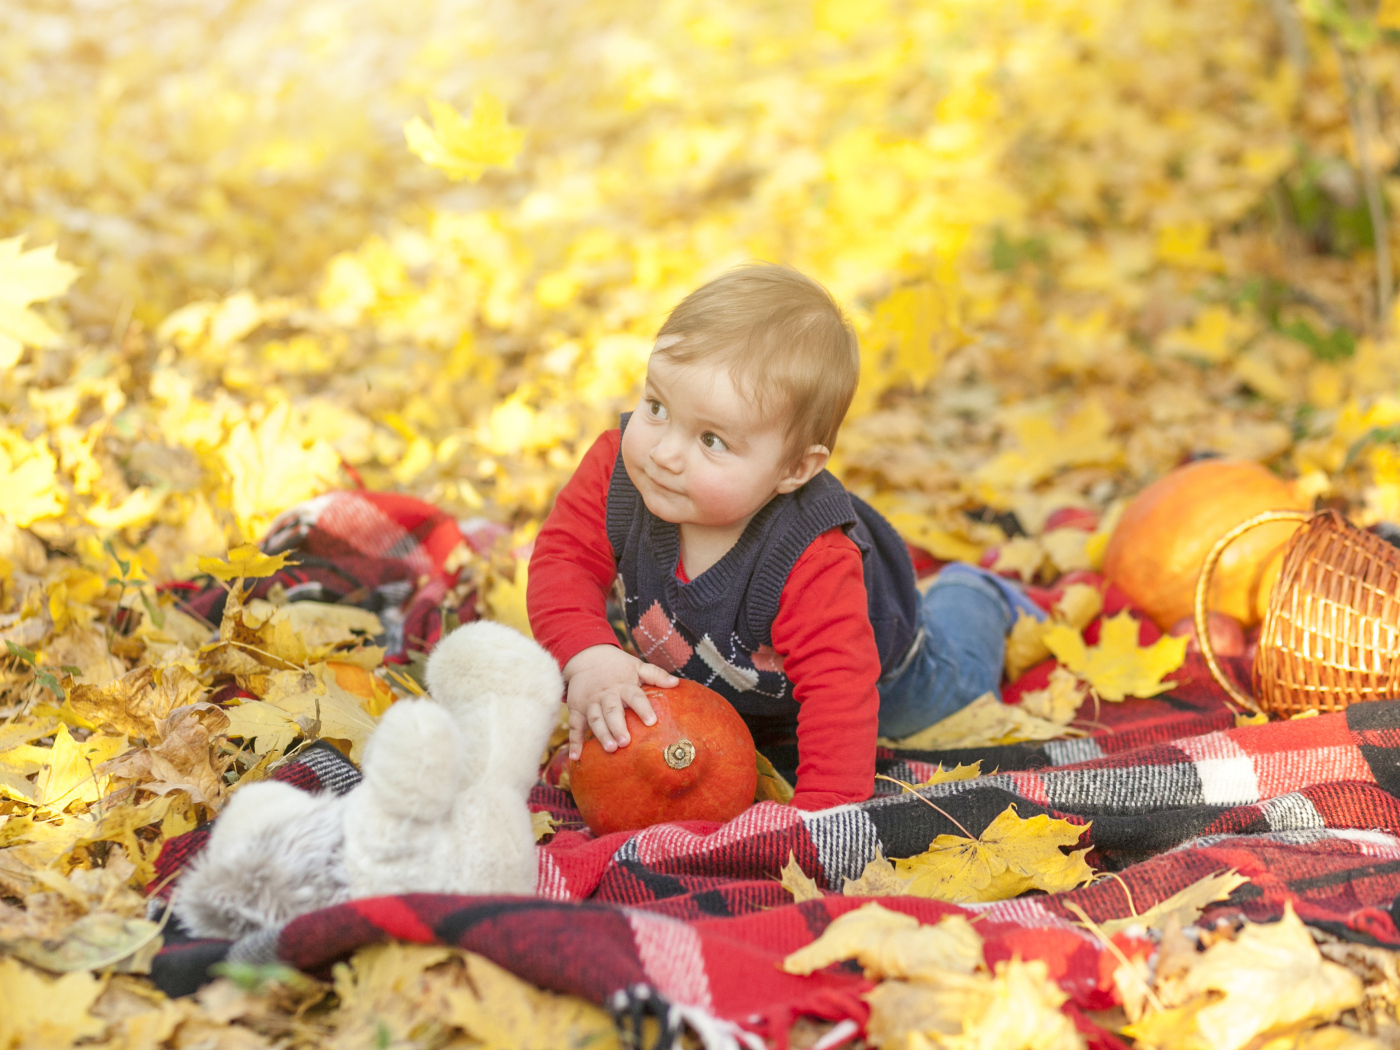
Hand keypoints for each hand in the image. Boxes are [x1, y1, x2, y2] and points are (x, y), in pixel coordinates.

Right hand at [562, 645, 676, 758]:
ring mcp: (590, 703)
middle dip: (618, 726)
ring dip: (601, 734)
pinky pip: (574, 726)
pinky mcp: (576, 709)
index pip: (635, 697)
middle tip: (625, 742)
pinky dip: (574, 741)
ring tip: (610, 748)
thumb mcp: (637, 666)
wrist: (587, 656)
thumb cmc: (618, 666)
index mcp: (624, 686)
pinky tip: (576, 757)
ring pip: (595, 719)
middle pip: (612, 711)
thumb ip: (656, 674)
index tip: (651, 721)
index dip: (643, 708)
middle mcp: (607, 695)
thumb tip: (676, 683)